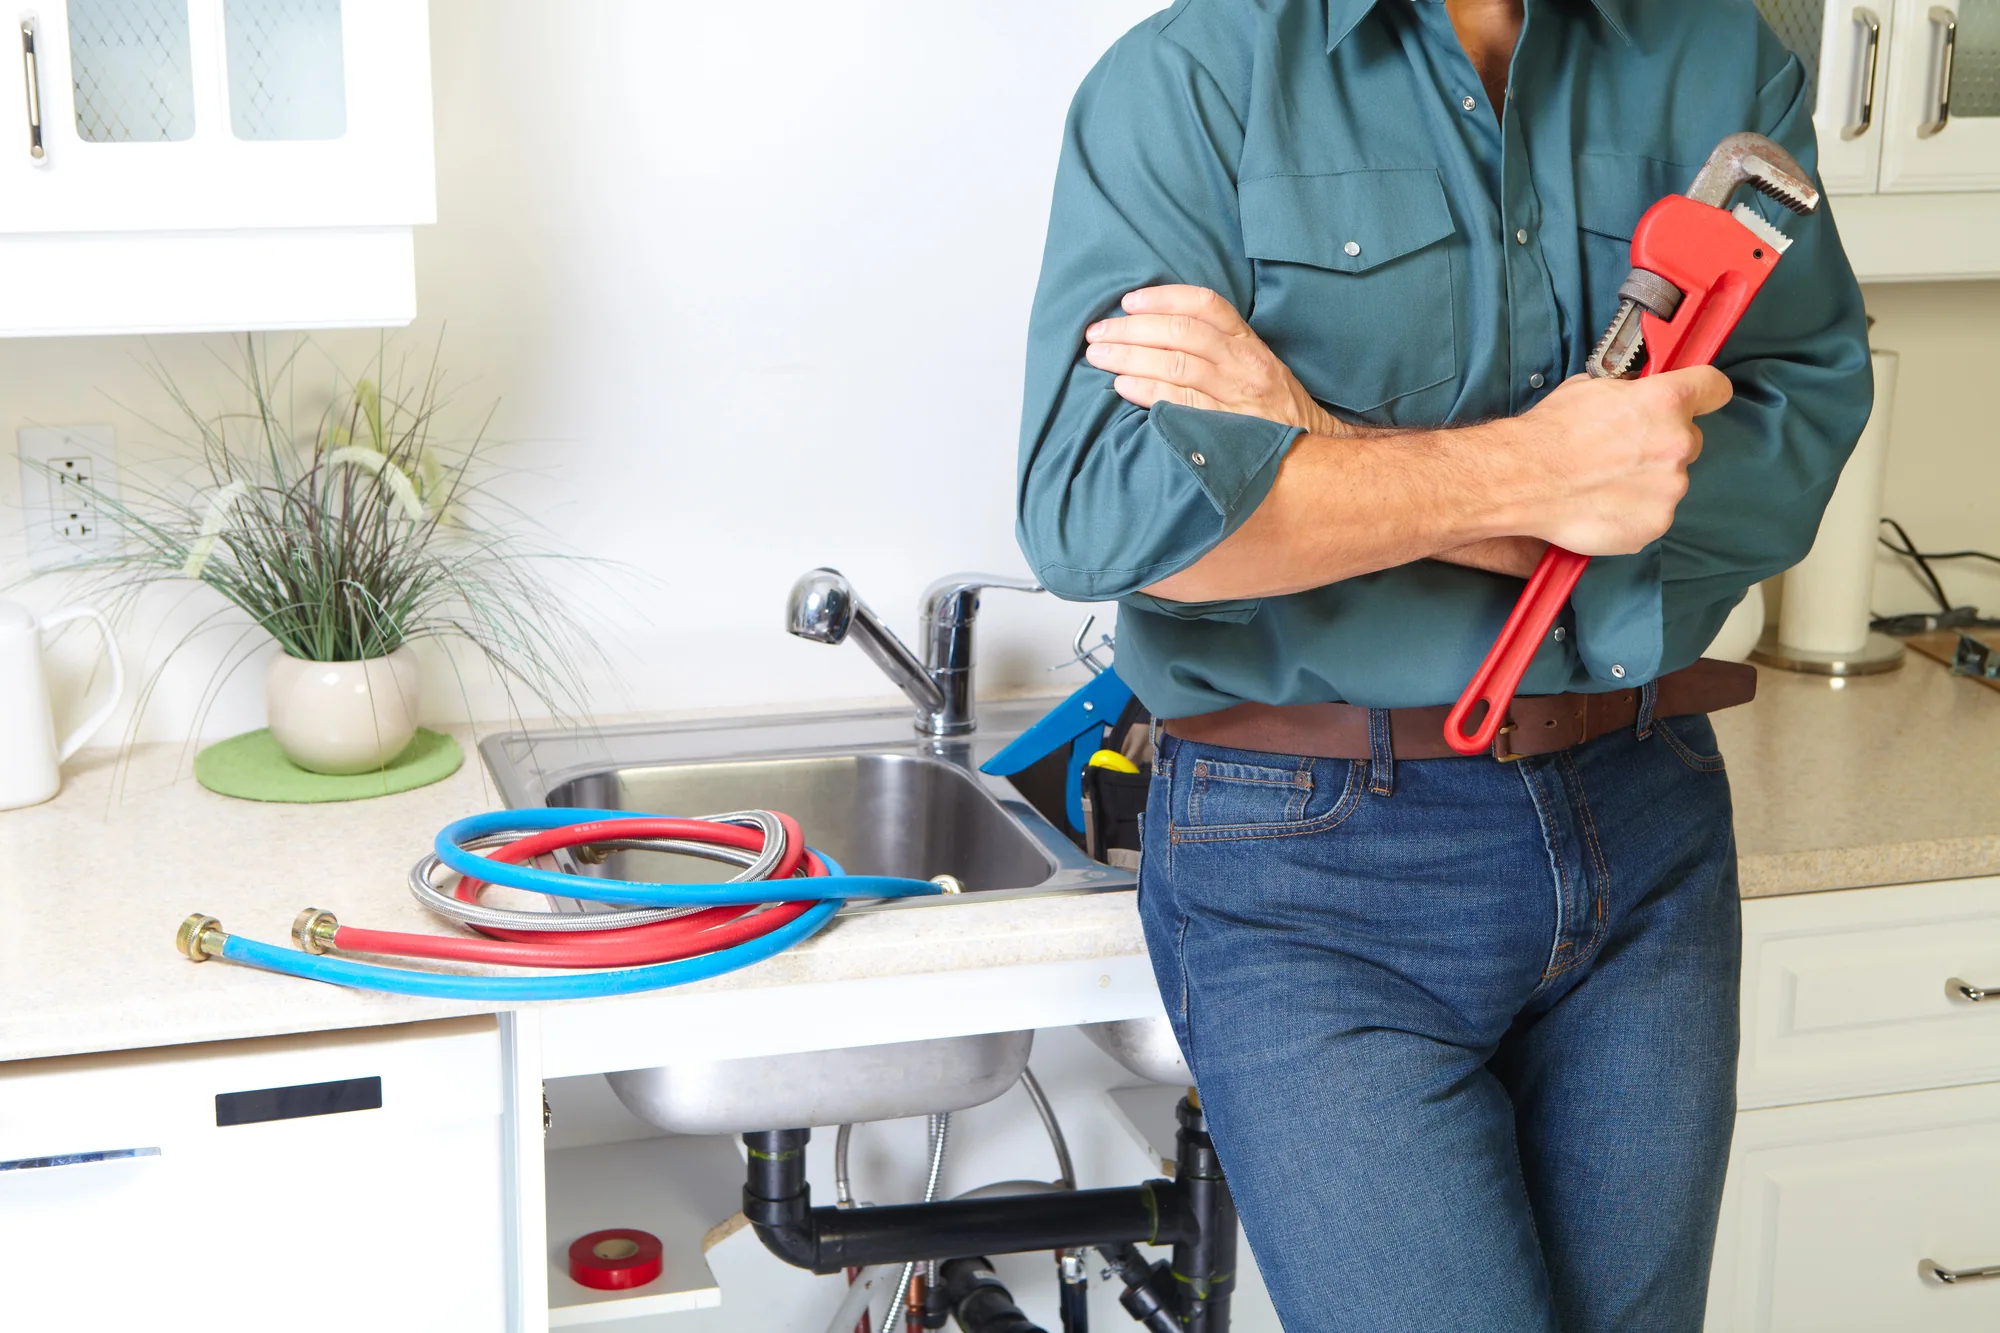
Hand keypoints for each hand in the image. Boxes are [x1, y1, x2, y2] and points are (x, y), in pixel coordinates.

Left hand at [1083, 285, 1345, 435]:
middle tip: (1097, 331)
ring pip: (1177, 366)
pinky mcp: (1228, 429)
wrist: (1315, 450)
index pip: (1206, 305)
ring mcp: (1237, 397)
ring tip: (1098, 356)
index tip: (1129, 300)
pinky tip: (1121, 386)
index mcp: (1249, 342)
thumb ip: (1217, 345)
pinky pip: (1181, 405)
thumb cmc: (1273, 406)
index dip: (1165, 298)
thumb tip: (1158, 329)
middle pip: (1182, 334)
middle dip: (1133, 329)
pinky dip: (1148, 393)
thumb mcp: (1255, 364)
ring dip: (1131, 358)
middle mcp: (1244, 364)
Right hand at [1500, 367, 1732, 555]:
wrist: (1520, 481)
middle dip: (1663, 445)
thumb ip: (1630, 392)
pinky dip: (1632, 513)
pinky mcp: (1654, 525)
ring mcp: (1669, 489)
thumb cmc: (1548, 434)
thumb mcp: (1590, 388)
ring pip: (1669, 482)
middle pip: (1690, 441)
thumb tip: (1638, 393)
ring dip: (1646, 483)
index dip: (1705, 394)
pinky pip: (1652, 515)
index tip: (1700, 400)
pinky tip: (1601, 505)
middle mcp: (1676, 444)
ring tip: (1603, 484)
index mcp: (1665, 402)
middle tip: (1622, 453)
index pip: (1714, 389)